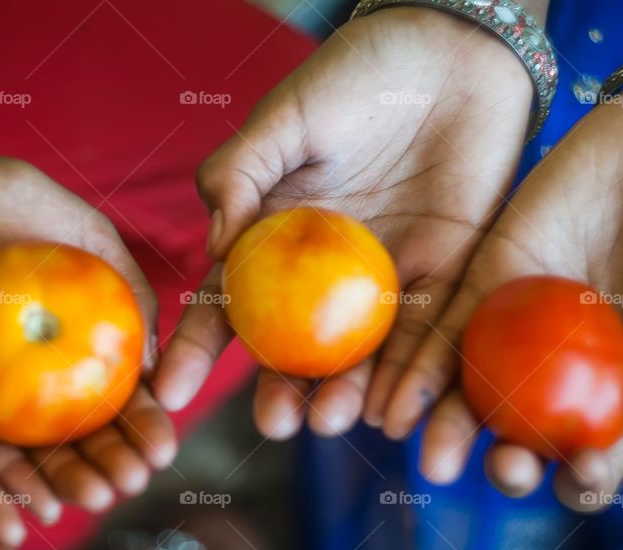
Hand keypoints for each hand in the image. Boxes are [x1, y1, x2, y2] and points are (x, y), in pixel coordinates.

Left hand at [0, 139, 176, 518]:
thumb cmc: (11, 196)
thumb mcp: (88, 235)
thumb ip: (127, 290)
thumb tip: (157, 366)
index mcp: (67, 344)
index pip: (110, 398)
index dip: (138, 429)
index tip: (161, 453)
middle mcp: (26, 374)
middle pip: (68, 436)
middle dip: (101, 466)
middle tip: (126, 487)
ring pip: (18, 451)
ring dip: (52, 483)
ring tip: (84, 504)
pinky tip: (14, 506)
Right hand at [155, 7, 532, 437]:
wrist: (451, 53)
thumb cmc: (357, 76)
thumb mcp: (284, 117)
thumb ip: (238, 173)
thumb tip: (214, 248)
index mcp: (274, 239)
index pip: (227, 304)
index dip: (196, 348)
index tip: (170, 391)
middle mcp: (323, 273)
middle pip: (295, 348)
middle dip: (281, 390)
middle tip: (276, 423)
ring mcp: (381, 280)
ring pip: (359, 354)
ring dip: (345, 395)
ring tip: (330, 423)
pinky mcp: (443, 277)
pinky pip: (427, 336)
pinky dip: (412, 377)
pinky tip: (396, 413)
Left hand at [389, 84, 622, 509]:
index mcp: (617, 387)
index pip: (595, 454)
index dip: (586, 476)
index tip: (578, 475)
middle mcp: (560, 371)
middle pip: (525, 437)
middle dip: (510, 464)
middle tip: (505, 466)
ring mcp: (516, 335)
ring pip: (474, 399)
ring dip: (451, 433)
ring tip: (432, 461)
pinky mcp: (480, 290)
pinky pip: (441, 340)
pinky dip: (418, 377)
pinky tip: (396, 409)